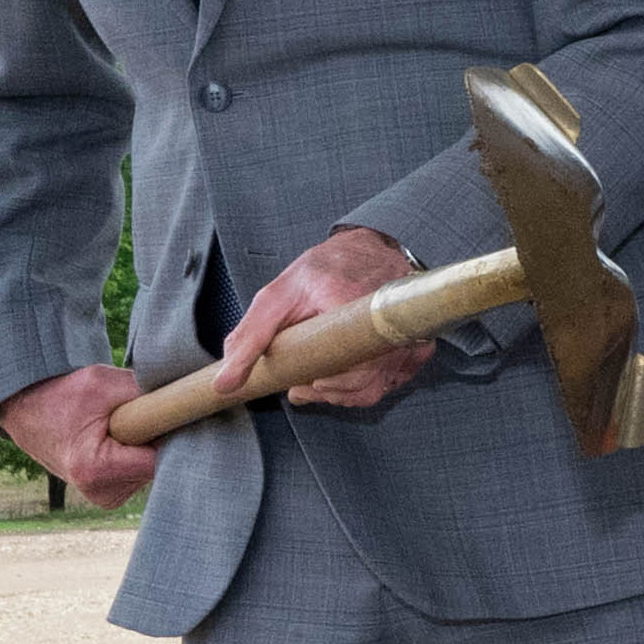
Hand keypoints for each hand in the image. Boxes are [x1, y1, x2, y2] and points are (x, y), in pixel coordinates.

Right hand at [0, 365, 160, 505]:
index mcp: (96, 469)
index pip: (161, 459)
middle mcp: (101, 493)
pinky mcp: (110, 496)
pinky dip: (138, 454)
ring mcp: (106, 498)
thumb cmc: (66, 394)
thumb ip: (149, 393)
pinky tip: (121, 440)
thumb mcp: (105, 383)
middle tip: (140, 415)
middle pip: (159, 467)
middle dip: (158, 439)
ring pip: (152, 470)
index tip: (174, 415)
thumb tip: (190, 398)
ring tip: (122, 427)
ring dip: (147, 446)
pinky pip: (141, 473)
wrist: (29, 411)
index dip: (172, 434)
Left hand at [223, 226, 430, 416]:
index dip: (321, 384)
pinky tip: (343, 372)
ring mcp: (407, 339)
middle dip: (323, 391)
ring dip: (340, 393)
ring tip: (318, 378)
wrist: (371, 250)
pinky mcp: (417, 350)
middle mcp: (387, 323)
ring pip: (373, 390)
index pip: (342, 366)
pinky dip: (361, 387)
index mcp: (350, 302)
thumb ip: (250, 337)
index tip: (301, 384)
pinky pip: (388, 385)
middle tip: (301, 383)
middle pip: (359, 384)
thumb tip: (226, 383)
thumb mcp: (278, 296)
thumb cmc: (324, 270)